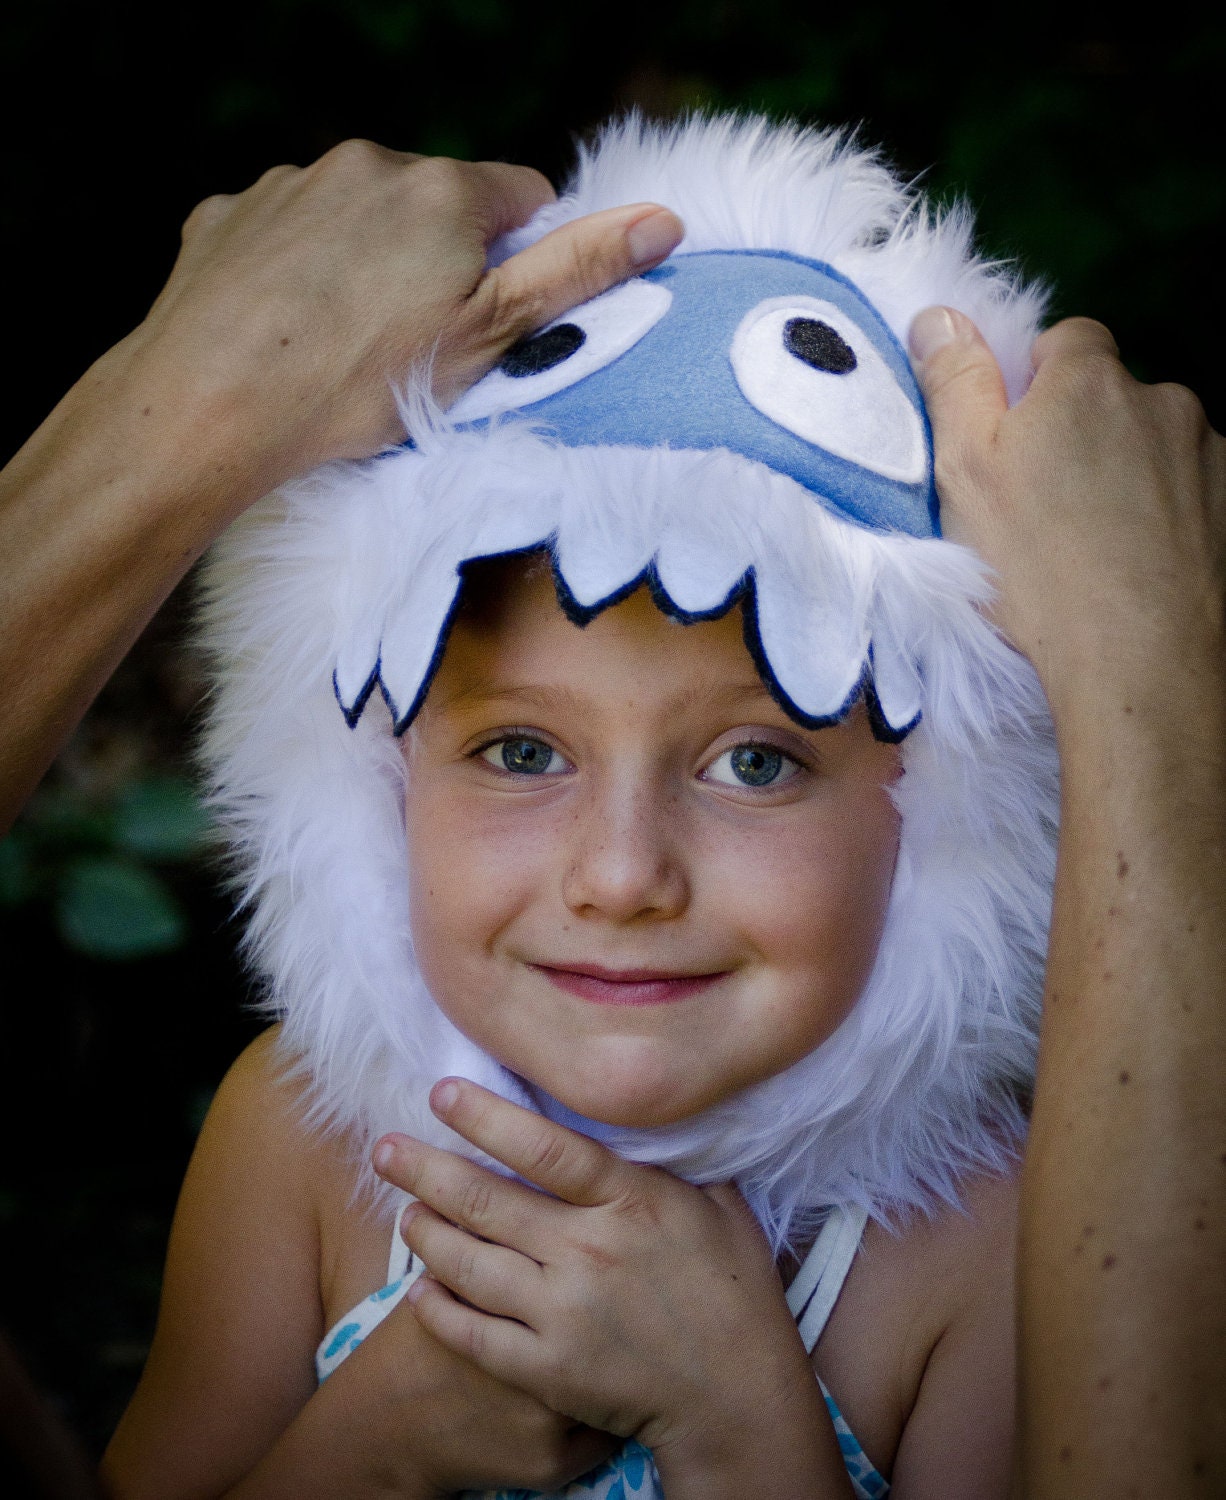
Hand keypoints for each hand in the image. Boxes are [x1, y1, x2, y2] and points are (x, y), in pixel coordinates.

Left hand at [117, 140, 683, 504]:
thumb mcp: (490, 339)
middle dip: (442, 262)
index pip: (523, 199)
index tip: (494, 318)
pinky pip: (288, 235)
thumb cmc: (357, 384)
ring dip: (368, 263)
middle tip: (420, 347)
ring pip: (358, 217)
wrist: (210, 408)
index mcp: (444, 190)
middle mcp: (366, 164)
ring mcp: (290, 185)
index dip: (521, 261)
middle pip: (437, 205)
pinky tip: (289, 332)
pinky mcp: (230, 215)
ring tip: (348, 347)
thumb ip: (576, 274)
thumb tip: (662, 220)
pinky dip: (299, 273)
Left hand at [372, 1079, 835, 1491]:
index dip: (487, 1117)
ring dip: (427, 1233)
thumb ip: (676, 1163)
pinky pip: (475, 1334)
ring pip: (470, 1264)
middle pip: (487, 1200)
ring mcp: (564, 1314)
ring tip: (405, 1210)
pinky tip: (418, 1289)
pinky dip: (439, 1310)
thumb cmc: (734, 1293)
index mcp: (631, 1202)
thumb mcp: (722, 1209)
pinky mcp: (548, 1370)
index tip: (441, 1093)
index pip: (545, 1148)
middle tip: (384, 1148)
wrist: (738, 1397)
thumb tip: (649, 1114)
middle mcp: (590, 1252)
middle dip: (426, 1168)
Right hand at [909, 308, 1225, 721]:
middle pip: (1113, 397)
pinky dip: (1166, 518)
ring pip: (1154, 447)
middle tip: (1044, 508)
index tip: (1015, 442)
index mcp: (1088, 381)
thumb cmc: (1040, 570)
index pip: (1066, 340)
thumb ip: (954, 383)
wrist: (1140, 663)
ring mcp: (1209, 455)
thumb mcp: (964, 472)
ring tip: (1092, 548)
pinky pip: (1190, 494)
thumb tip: (940, 315)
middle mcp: (1161, 401)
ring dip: (1128, 478)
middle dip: (1083, 435)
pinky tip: (1135, 567)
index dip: (1035, 385)